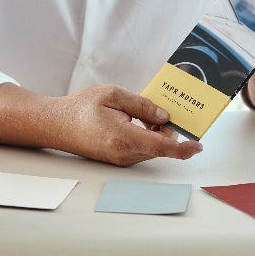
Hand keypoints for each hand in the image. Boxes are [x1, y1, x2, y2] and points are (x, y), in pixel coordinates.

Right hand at [57, 84, 202, 165]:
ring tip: (143, 112)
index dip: (184, 148)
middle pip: (160, 147)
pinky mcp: (117, 159)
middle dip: (167, 130)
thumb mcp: (113, 95)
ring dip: (155, 133)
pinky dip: (145, 136)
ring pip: (151, 149)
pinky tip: (135, 121)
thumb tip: (163, 116)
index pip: (162, 147)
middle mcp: (124, 154)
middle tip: (163, 109)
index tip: (198, 145)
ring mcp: (120, 159)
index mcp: (124, 138)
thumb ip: (142, 105)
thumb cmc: (81, 108)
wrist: (56, 124)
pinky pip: (140, 149)